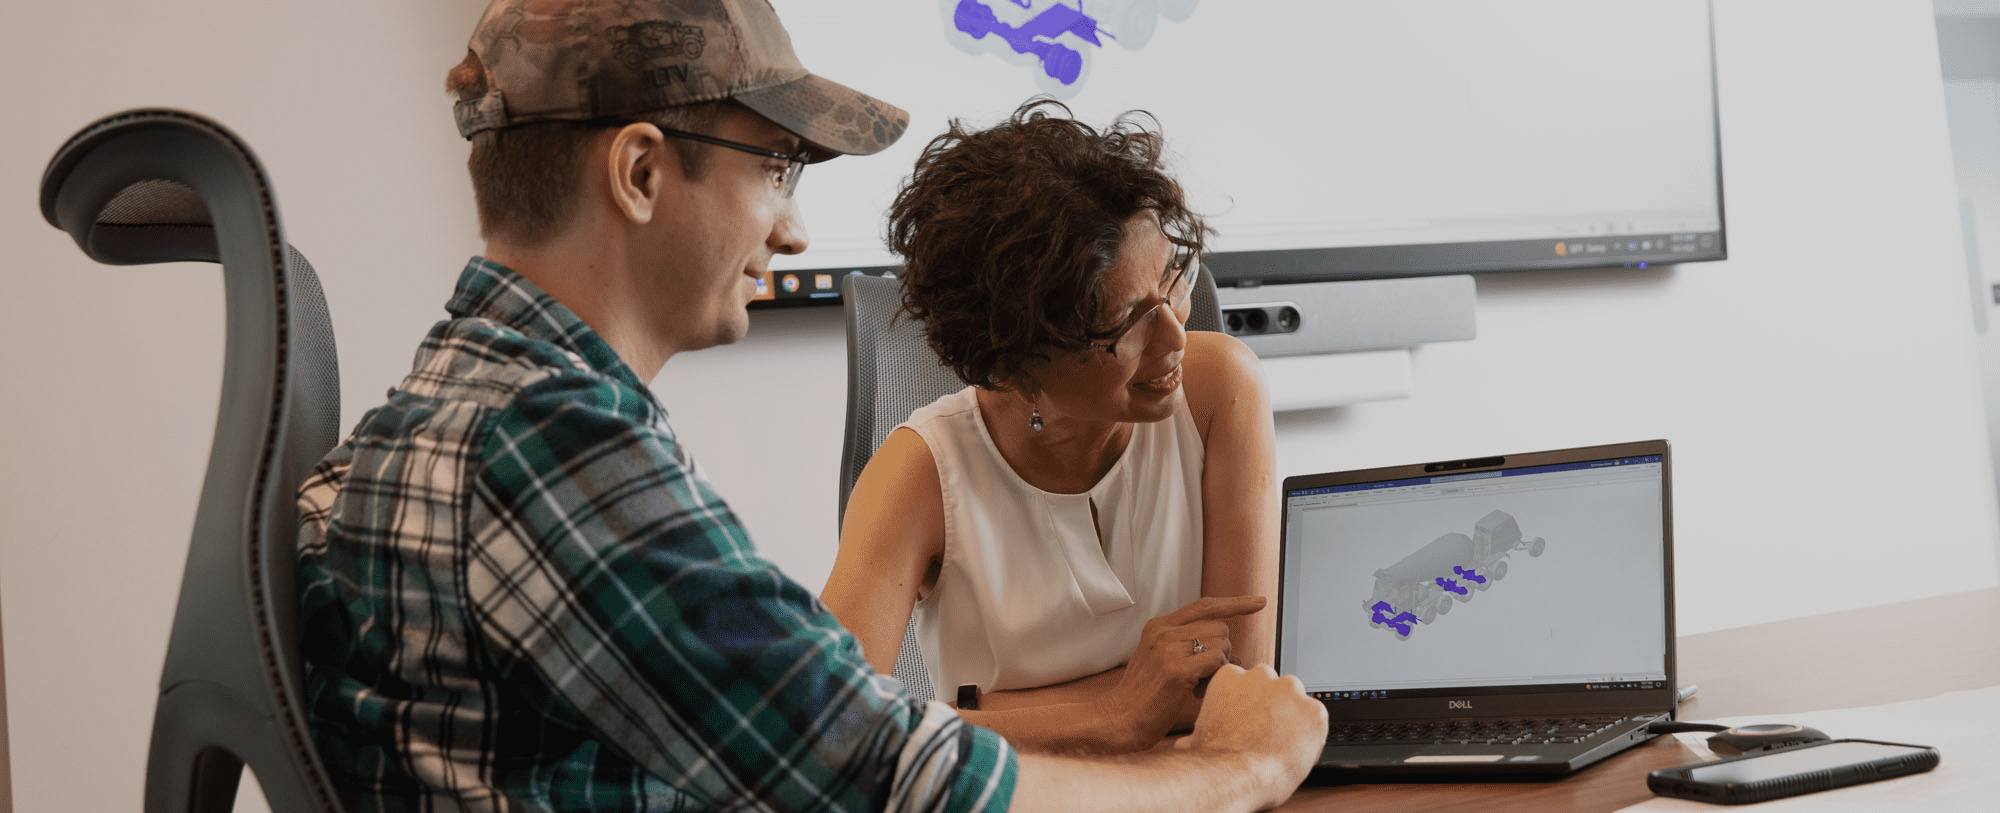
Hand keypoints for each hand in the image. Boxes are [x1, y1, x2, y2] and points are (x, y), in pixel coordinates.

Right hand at [1093, 595, 1265, 748]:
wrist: (1118, 719)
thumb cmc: (1145, 695)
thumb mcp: (1160, 659)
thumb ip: (1188, 645)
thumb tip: (1230, 646)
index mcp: (1159, 626)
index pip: (1204, 605)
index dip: (1235, 603)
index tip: (1259, 602)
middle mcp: (1163, 632)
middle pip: (1219, 626)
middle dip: (1222, 649)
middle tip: (1203, 673)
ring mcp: (1167, 649)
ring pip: (1221, 642)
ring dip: (1219, 664)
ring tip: (1197, 683)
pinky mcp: (1175, 670)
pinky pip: (1216, 661)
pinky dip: (1216, 674)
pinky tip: (1197, 689)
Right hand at [1182, 663, 1327, 809]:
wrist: (1235, 775)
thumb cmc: (1214, 759)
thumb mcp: (1198, 736)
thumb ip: (1202, 729)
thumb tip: (1187, 743)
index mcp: (1230, 677)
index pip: (1249, 682)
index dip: (1252, 703)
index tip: (1251, 720)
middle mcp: (1261, 676)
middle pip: (1275, 685)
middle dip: (1274, 705)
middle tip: (1268, 733)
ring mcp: (1290, 691)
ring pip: (1298, 701)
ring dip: (1294, 718)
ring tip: (1282, 744)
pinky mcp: (1314, 711)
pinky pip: (1317, 721)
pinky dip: (1311, 735)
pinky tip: (1297, 750)